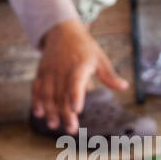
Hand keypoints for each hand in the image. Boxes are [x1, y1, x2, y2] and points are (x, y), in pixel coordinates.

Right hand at [32, 19, 128, 133]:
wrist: (62, 31)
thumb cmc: (85, 48)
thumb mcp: (100, 58)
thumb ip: (109, 75)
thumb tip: (124, 86)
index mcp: (80, 65)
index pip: (76, 81)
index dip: (75, 95)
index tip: (77, 110)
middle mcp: (63, 68)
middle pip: (62, 93)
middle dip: (64, 112)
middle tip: (70, 129)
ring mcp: (50, 71)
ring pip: (48, 93)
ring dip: (50, 110)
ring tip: (53, 125)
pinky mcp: (41, 72)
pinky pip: (37, 87)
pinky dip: (36, 100)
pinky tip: (38, 113)